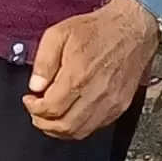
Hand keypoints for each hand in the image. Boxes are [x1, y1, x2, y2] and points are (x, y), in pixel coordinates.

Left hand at [23, 0, 158, 138]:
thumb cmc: (96, 30)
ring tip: (50, 116)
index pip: (51, 109)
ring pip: (81, 131)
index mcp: (78, 76)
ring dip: (60, 130)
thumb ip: (43, 62)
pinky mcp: (121, 105)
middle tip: (36, 112)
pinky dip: (79, 126)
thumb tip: (35, 86)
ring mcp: (111, 102)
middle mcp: (97, 94)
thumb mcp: (58, 34)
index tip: (29, 99)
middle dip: (44, 123)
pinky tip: (71, 113)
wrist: (132, 28)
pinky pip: (97, 126)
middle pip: (65, 127)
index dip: (34, 109)